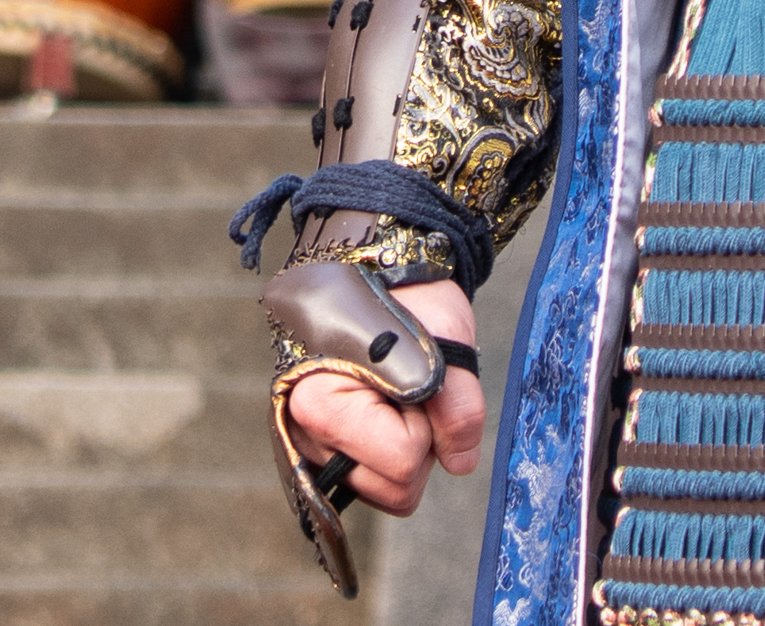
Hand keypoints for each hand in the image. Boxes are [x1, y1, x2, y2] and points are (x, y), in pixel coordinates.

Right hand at [283, 278, 483, 516]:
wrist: (379, 272)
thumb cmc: (406, 300)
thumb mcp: (445, 343)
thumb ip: (459, 408)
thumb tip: (460, 462)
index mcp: (320, 403)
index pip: (401, 460)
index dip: (426, 425)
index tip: (415, 380)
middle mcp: (304, 432)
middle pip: (392, 491)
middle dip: (417, 447)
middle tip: (412, 393)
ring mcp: (314, 445)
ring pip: (385, 493)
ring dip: (405, 452)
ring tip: (399, 398)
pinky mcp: (327, 451)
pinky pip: (376, 482)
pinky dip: (392, 456)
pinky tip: (388, 413)